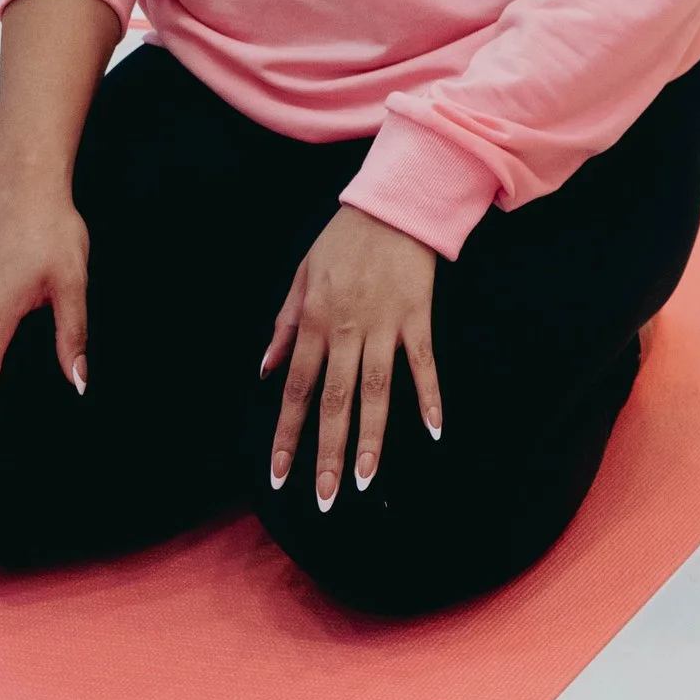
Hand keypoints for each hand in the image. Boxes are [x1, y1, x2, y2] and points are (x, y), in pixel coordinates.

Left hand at [263, 206, 441, 511]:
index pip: (296, 389)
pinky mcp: (418, 317)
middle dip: (327, 452)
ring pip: (376, 391)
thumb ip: (284, 325)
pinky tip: (433, 429)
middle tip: (324, 497)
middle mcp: (347, 330)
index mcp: (314, 322)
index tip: (279, 473)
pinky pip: (423, 363)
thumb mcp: (301, 276)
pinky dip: (429, 396)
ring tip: (364, 480)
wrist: (394, 203)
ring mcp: (385, 326)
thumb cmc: (344, 239)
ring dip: (370, 438)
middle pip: (335, 401)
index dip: (287, 434)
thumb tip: (265, 370)